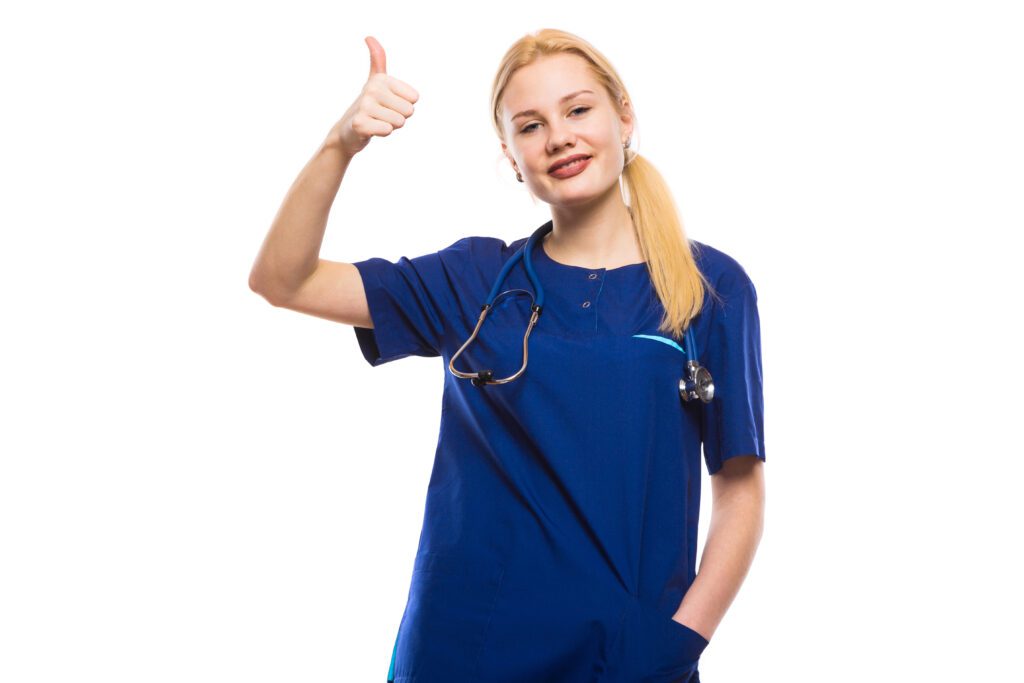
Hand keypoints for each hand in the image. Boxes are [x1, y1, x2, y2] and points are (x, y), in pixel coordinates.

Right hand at [327, 36, 419, 157]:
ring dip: (390, 126)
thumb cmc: (369, 106)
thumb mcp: (375, 81)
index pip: (414, 98)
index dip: (404, 105)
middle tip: (382, 115)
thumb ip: (377, 60)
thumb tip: (369, 37)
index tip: (388, 104)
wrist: (347, 131)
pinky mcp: (360, 124)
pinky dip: (382, 133)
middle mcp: (372, 89)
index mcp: (381, 79)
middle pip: (409, 110)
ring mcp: (364, 106)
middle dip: (398, 117)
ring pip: (399, 121)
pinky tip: (371, 129)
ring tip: (376, 121)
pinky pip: (387, 130)